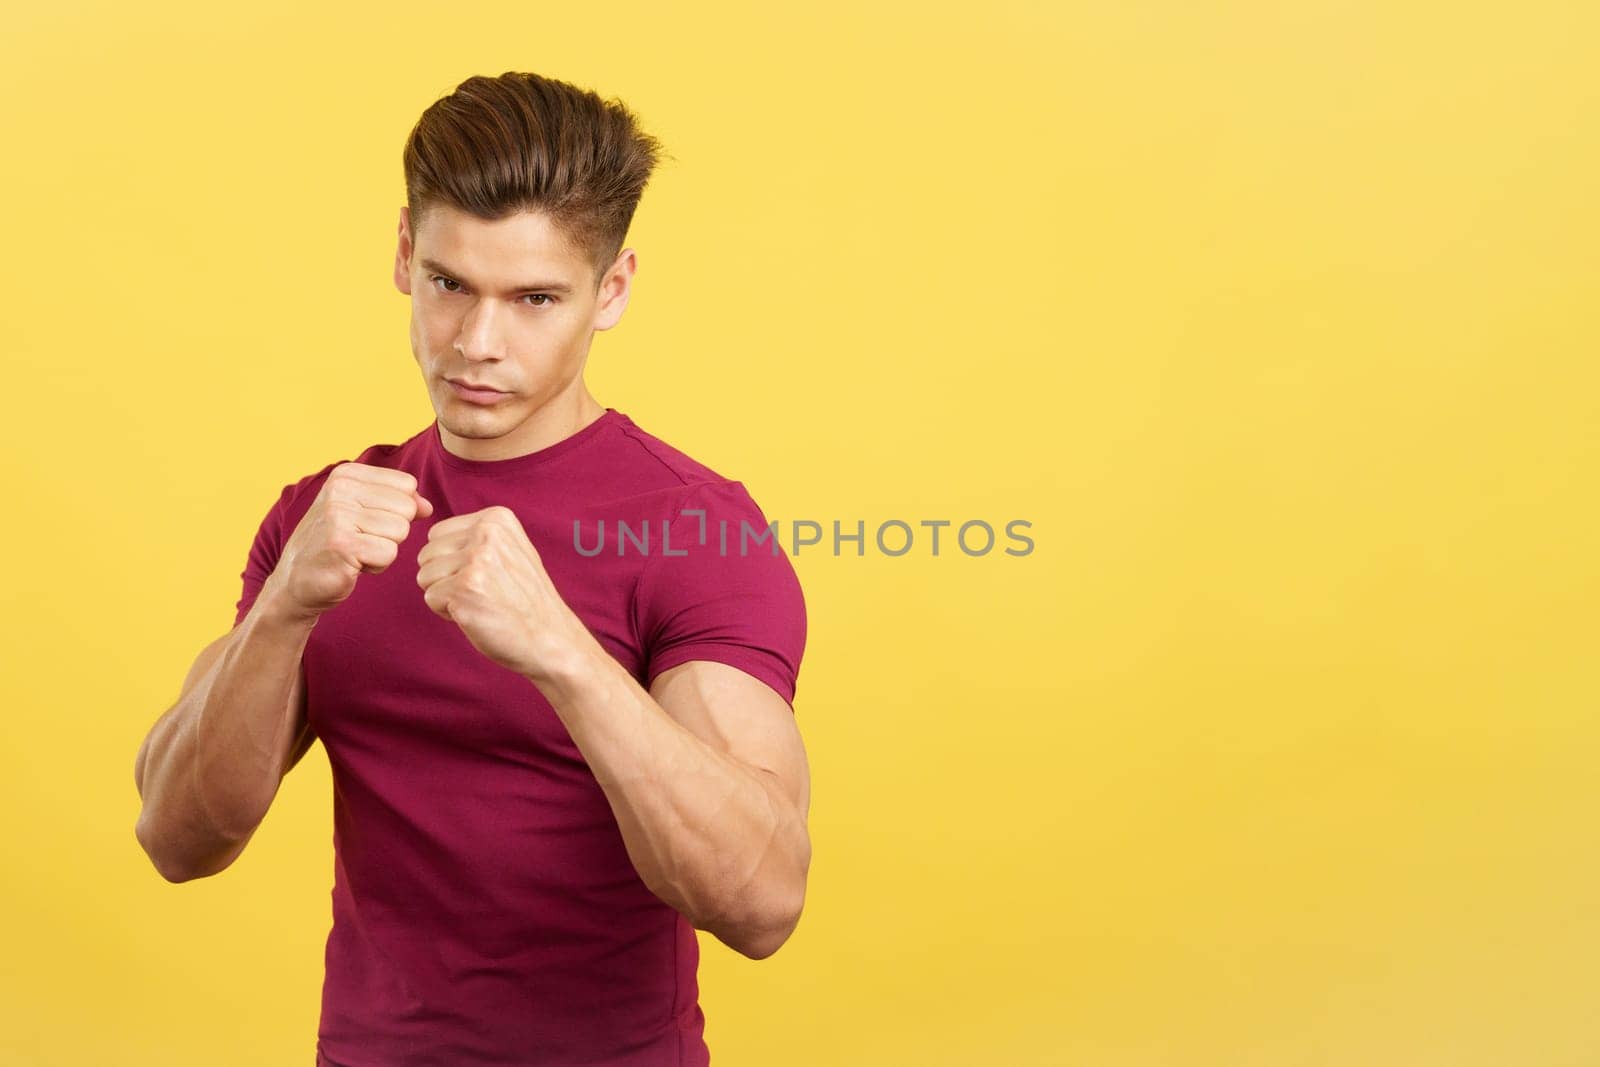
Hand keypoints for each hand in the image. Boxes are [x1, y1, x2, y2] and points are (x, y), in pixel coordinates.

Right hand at [270, 463, 432, 621]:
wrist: (296, 581)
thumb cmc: (336, 544)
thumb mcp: (362, 511)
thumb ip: (398, 502)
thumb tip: (427, 506)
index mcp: (345, 475)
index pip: (407, 485)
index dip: (397, 511)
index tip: (366, 521)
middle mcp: (339, 490)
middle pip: (407, 508)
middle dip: (392, 532)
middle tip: (360, 540)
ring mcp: (338, 517)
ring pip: (400, 531)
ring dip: (384, 549)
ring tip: (355, 552)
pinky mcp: (342, 545)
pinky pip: (389, 553)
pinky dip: (376, 565)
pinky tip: (352, 565)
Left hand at [416, 505, 587, 680]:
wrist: (551, 637)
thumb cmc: (525, 600)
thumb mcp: (510, 550)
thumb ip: (476, 537)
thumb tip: (431, 538)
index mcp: (497, 518)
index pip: (437, 534)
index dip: (451, 561)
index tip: (483, 575)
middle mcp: (487, 532)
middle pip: (426, 554)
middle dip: (444, 578)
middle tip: (480, 592)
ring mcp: (477, 559)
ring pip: (424, 576)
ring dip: (445, 595)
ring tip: (479, 602)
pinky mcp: (465, 588)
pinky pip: (430, 597)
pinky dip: (447, 613)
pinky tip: (476, 614)